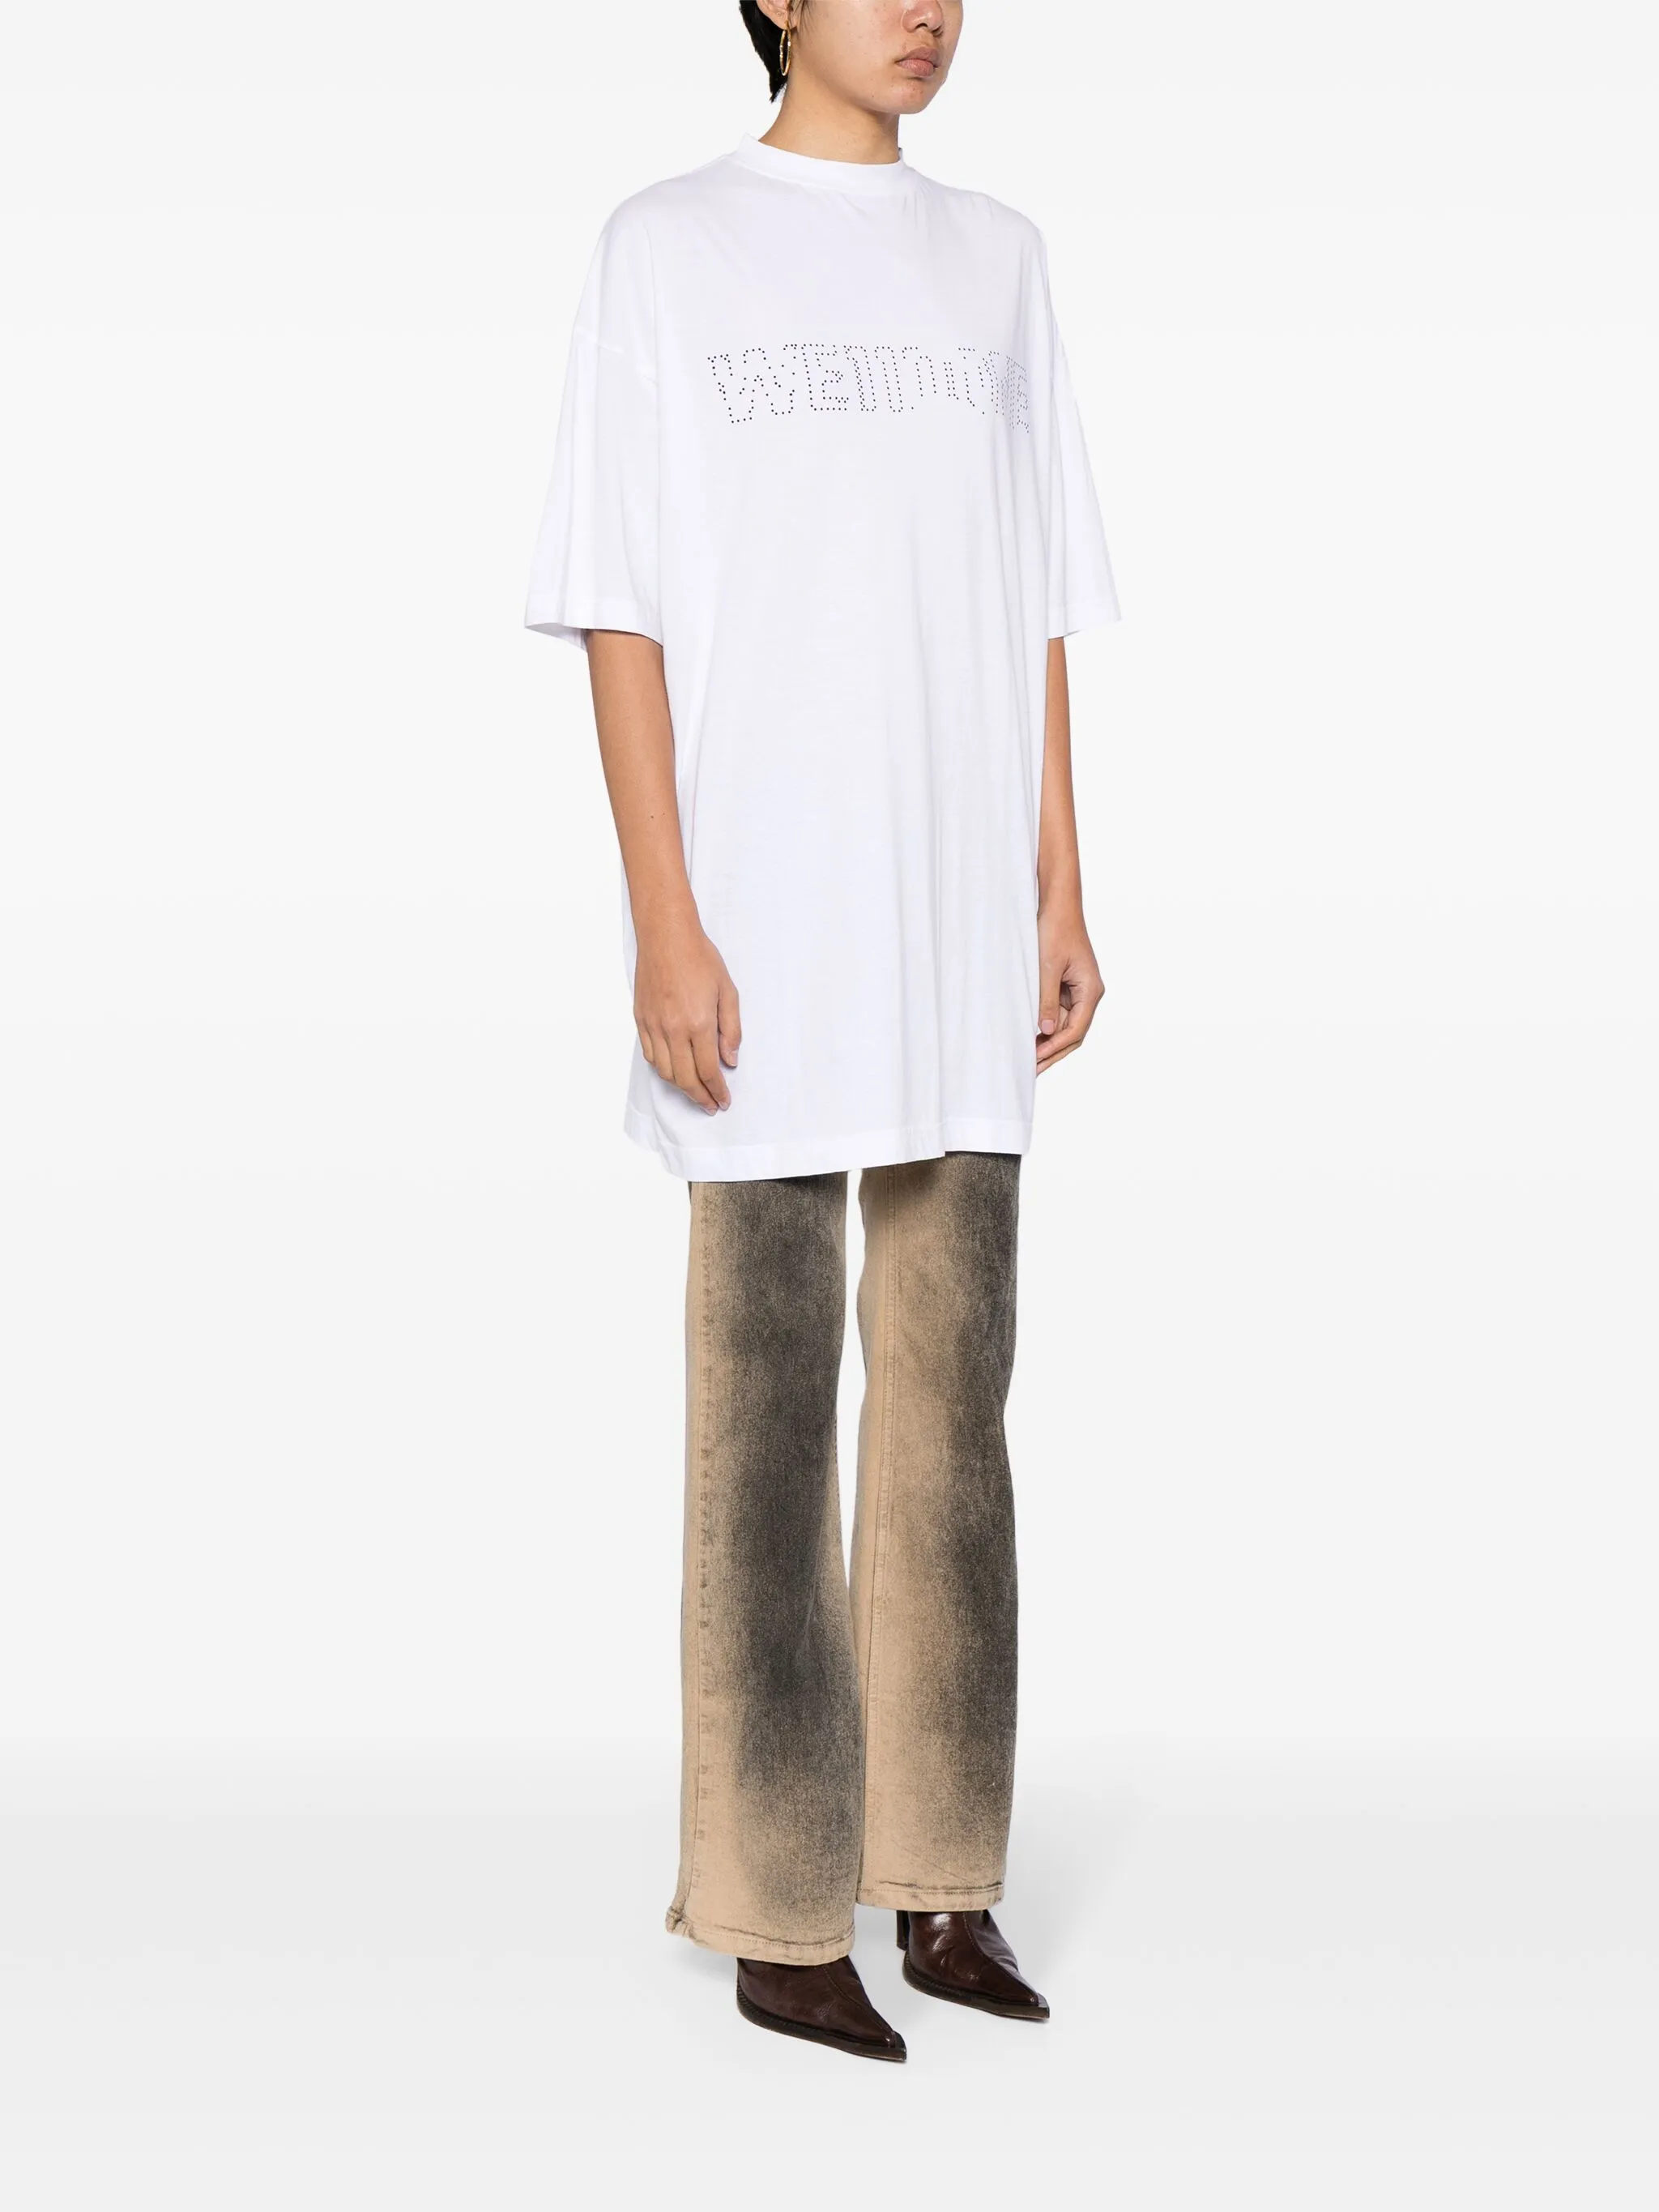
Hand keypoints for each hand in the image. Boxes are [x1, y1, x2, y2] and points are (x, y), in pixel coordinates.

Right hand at [634, 909, 741, 1113]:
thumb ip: (731, 1029)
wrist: (666, 936)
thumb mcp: (727, 991)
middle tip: (711, 1104)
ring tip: (694, 1091)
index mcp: (698, 1023)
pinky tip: (674, 1070)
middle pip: (685, 1078)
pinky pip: (650, 1055)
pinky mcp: (641, 1019)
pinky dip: (663, 1069)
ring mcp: (654, 1025)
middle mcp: (673, 1029)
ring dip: (681, 1087)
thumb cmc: (700, 958)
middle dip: (700, 1096)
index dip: (717, 1090)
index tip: (723, 1100)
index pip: (708, 1070)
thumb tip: (730, 1060)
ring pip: (665, 1071)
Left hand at [1035, 900, 1103, 1072]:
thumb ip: (1047, 1001)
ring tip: (1027, 1058)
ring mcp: (1078, 991)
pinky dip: (1045, 1027)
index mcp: (1090, 990)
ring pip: (1065, 1026)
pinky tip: (1028, 1037)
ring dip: (1048, 1042)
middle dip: (1053, 1052)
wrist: (1057, 905)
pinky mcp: (1066, 987)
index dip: (1056, 1046)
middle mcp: (1088, 993)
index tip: (1036, 1058)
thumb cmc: (1054, 930)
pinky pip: (1057, 1013)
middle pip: (1073, 1033)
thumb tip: (1047, 1032)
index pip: (1076, 1029)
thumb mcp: (1047, 967)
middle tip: (1030, 1070)